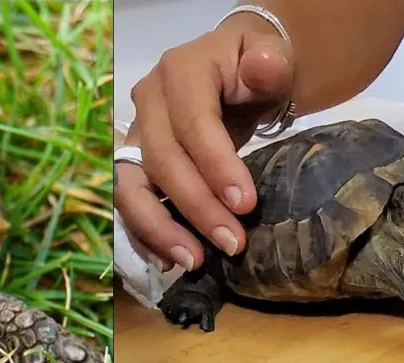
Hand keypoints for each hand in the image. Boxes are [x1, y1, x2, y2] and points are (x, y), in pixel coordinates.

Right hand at [114, 12, 293, 270]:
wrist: (239, 72)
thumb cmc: (259, 70)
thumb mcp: (274, 59)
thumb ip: (271, 63)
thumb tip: (263, 66)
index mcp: (181, 70)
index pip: (192, 122)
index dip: (215, 165)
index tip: (246, 204)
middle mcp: (147, 101)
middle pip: (161, 160)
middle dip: (196, 207)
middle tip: (233, 243)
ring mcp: (135, 134)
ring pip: (131, 187)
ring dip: (160, 229)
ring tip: (194, 262)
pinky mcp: (134, 164)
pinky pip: (129, 204)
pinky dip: (145, 235)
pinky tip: (169, 261)